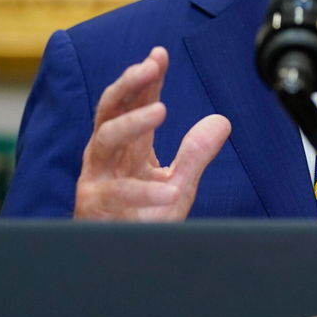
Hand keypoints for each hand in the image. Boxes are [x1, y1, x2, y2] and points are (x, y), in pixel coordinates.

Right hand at [74, 46, 230, 219]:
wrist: (124, 263)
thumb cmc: (143, 220)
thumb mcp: (179, 184)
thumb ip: (195, 153)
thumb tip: (221, 120)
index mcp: (126, 146)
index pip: (133, 102)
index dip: (146, 77)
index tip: (160, 54)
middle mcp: (107, 156)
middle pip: (110, 109)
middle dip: (128, 84)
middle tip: (150, 66)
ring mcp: (97, 179)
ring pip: (105, 140)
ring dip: (132, 122)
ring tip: (161, 109)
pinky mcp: (95, 206)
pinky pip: (117, 194)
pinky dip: (145, 192)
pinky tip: (169, 190)